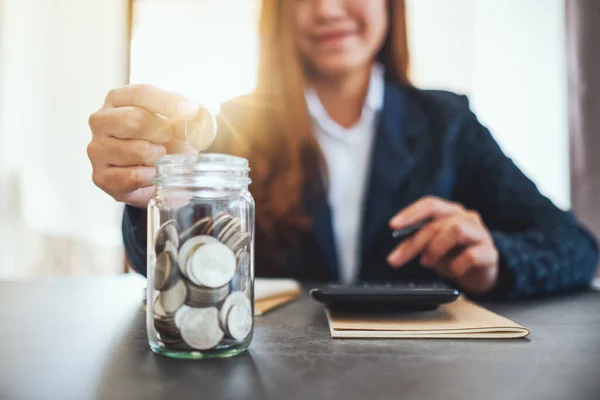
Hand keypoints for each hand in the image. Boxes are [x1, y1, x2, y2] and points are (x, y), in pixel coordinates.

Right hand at [88, 84, 215, 207]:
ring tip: (158, 157)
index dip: (169, 103)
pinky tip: (151, 172)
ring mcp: (97, 149)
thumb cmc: (168, 140)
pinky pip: (134, 176)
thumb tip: (194, 115)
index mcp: (118, 99)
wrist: (161, 172)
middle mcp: (101, 121)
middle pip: (134, 120)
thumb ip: (192, 114)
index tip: (191, 112)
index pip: (141, 93)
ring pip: (138, 151)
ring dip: (158, 157)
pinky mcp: (101, 177)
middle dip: (163, 132)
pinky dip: (151, 176)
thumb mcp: (183, 121)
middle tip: (170, 138)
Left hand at [387, 196, 498, 294]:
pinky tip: (452, 272)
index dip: (411, 213)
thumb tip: (399, 248)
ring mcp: (480, 233)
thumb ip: (417, 242)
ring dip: (436, 248)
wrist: (479, 276)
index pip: (430, 204)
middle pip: (437, 222)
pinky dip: (457, 265)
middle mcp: (466, 218)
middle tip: (398, 259)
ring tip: (426, 263)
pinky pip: (472, 255)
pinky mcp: (491, 253)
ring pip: (456, 230)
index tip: (393, 225)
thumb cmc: (452, 256)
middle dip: (415, 242)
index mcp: (449, 212)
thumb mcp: (431, 248)